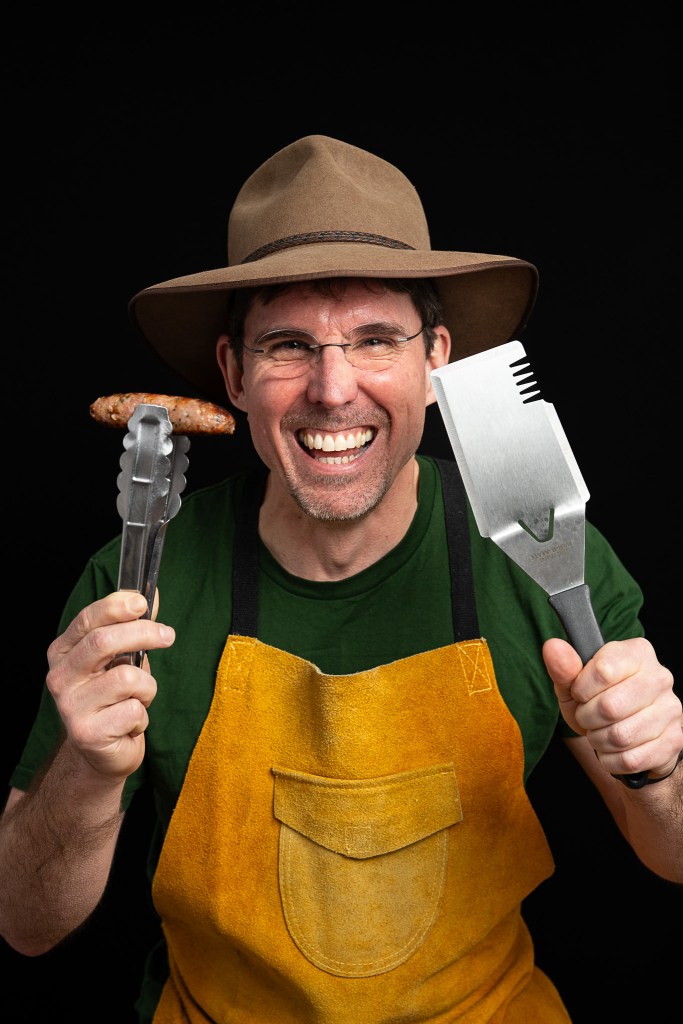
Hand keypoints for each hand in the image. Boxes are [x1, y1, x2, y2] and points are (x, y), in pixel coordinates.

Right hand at [45, 590, 174, 782]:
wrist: (103, 752)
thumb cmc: (114, 699)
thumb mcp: (122, 658)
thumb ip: (133, 628)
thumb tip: (152, 596)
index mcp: (64, 653)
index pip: (87, 620)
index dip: (115, 607)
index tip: (142, 603)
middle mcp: (60, 677)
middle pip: (104, 641)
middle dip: (143, 633)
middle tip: (168, 636)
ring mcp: (70, 706)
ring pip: (127, 677)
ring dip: (147, 687)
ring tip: (138, 699)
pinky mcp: (86, 733)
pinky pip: (133, 710)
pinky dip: (142, 715)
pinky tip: (129, 724)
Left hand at [543, 636, 681, 778]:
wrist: (629, 735)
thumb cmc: (599, 702)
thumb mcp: (575, 685)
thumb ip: (564, 668)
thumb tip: (553, 647)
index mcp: (637, 653)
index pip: (603, 670)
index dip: (581, 689)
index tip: (580, 693)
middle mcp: (659, 677)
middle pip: (610, 707)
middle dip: (587, 718)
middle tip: (587, 717)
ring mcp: (670, 710)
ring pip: (620, 736)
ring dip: (598, 740)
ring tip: (599, 732)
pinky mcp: (674, 741)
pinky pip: (630, 759)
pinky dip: (610, 759)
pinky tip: (612, 749)